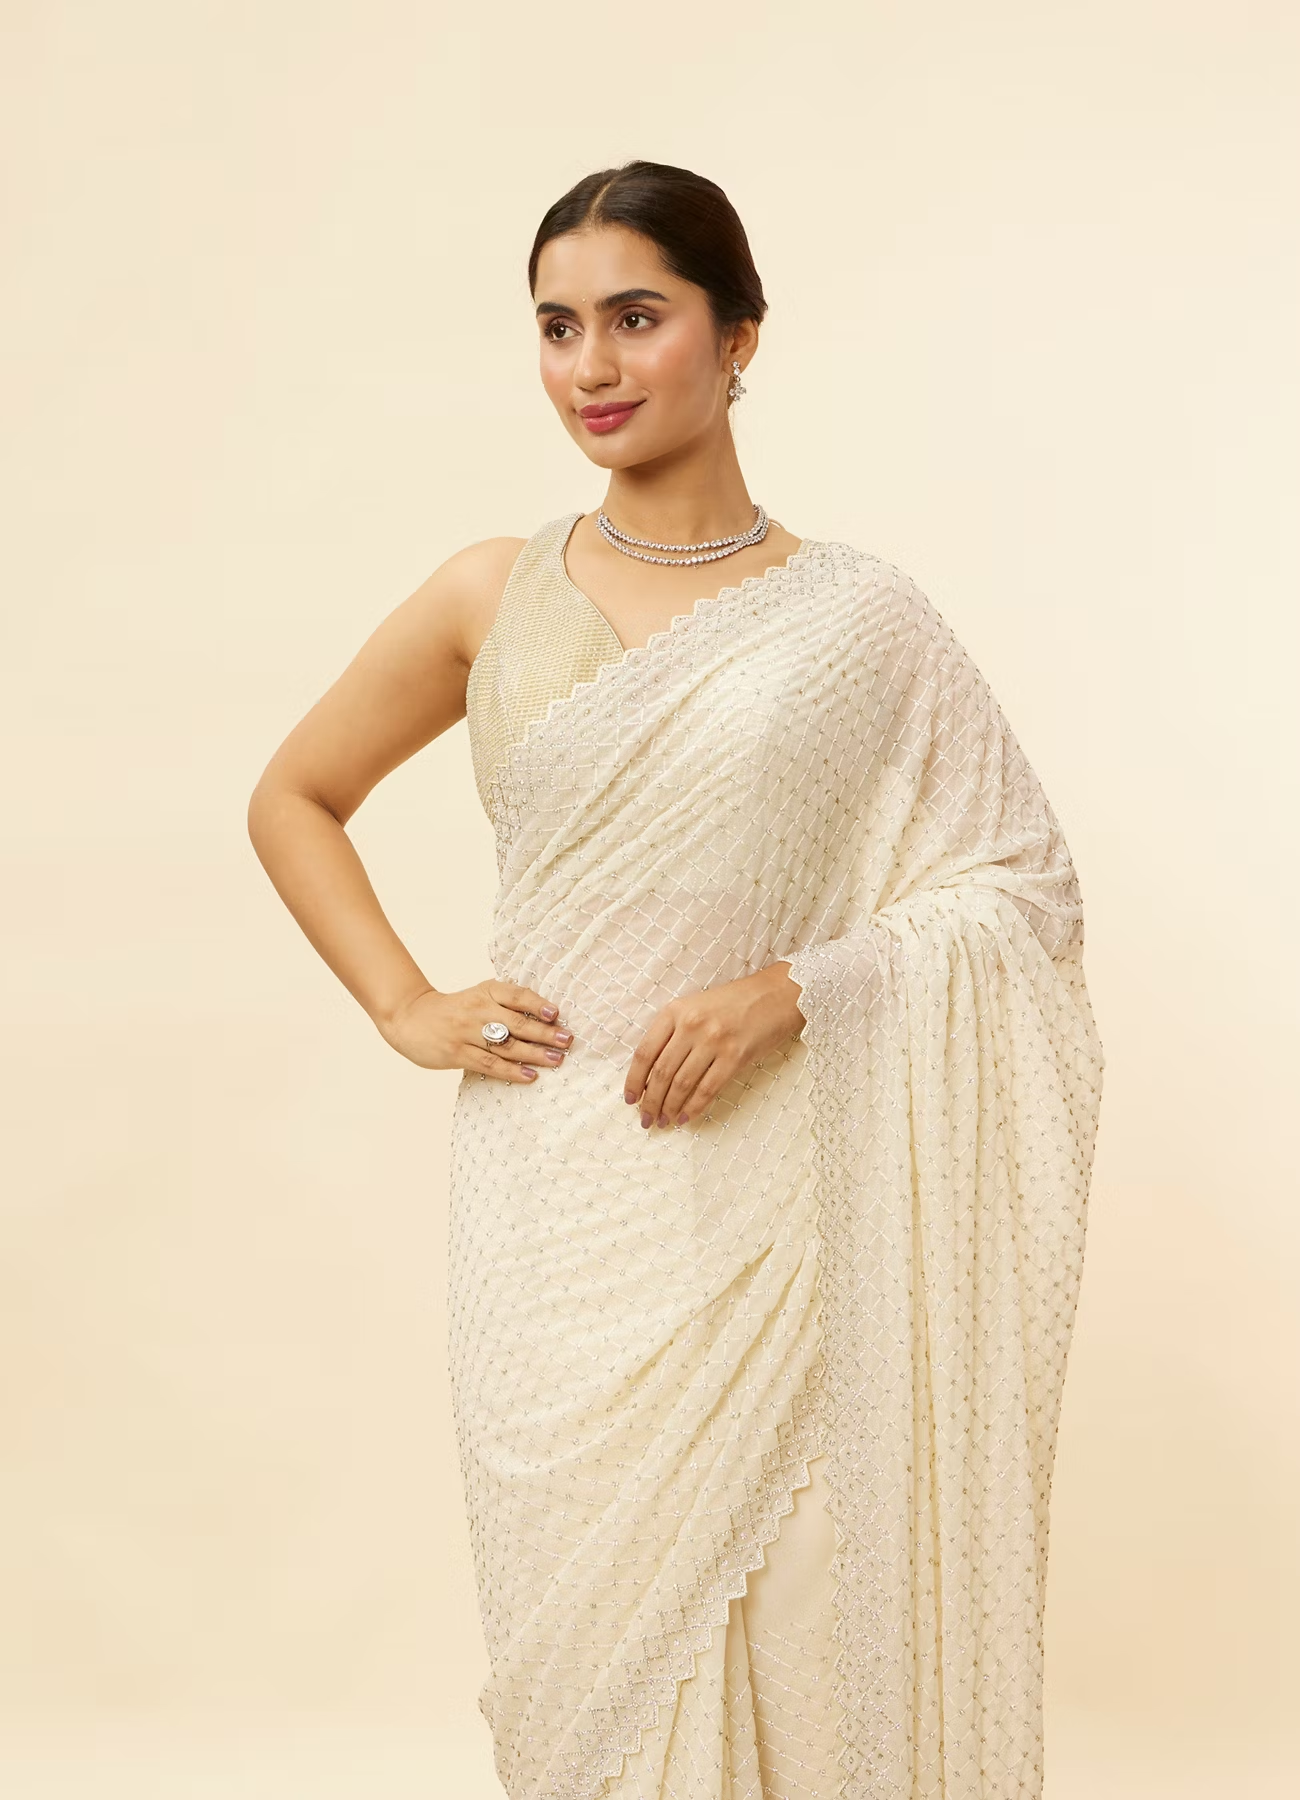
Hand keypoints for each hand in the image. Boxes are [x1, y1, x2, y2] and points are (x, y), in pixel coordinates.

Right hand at [380, 980, 572, 1083]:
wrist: (410, 1017)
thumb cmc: (454, 1009)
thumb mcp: (478, 996)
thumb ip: (506, 1004)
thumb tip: (548, 1019)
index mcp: (485, 991)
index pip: (515, 995)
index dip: (537, 1004)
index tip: (556, 1013)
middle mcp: (477, 1010)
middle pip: (516, 1022)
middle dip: (545, 1032)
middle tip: (567, 1040)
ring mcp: (466, 1032)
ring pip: (506, 1045)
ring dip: (534, 1054)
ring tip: (557, 1060)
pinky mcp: (458, 1053)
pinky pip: (489, 1064)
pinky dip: (511, 1071)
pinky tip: (530, 1075)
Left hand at [623, 961, 805, 1129]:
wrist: (775, 995)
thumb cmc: (733, 1003)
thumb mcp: (695, 1007)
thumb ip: (673, 1033)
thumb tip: (652, 1075)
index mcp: (675, 1011)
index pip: (645, 1053)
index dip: (634, 1081)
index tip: (631, 1099)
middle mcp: (691, 1025)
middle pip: (661, 1072)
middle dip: (651, 1101)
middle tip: (646, 1119)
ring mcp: (713, 1041)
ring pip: (682, 1084)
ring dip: (670, 1107)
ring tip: (664, 1120)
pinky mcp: (735, 1057)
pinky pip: (707, 1089)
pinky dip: (694, 1107)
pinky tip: (686, 1117)